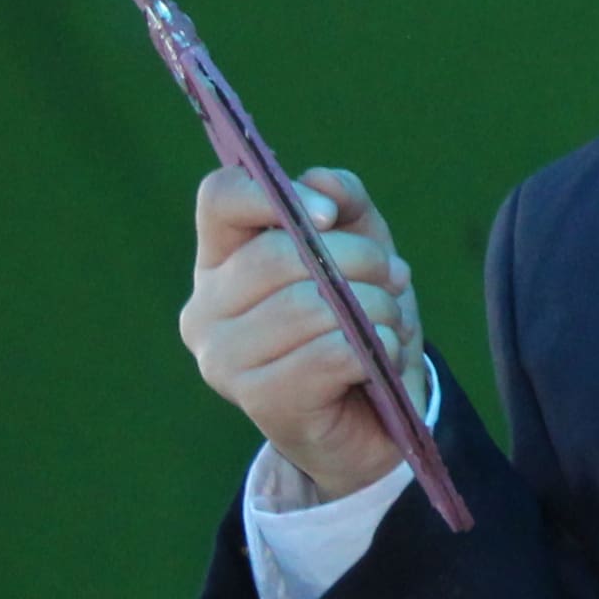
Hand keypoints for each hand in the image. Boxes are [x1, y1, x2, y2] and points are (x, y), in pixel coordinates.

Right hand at [182, 164, 423, 501]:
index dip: (274, 193)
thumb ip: (343, 199)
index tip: (329, 215)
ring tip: (391, 323)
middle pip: (277, 254)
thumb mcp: (361, 244)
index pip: (220, 199)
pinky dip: (373, 348)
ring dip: (374, 309)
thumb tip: (319, 184)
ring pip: (308, 306)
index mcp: (219, 261)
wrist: (375, 414)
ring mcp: (224, 362)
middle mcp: (205, 311)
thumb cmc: (357, 319)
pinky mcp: (261, 403)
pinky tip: (382, 357)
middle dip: (357, 259)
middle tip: (392, 277)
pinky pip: (328, 354)